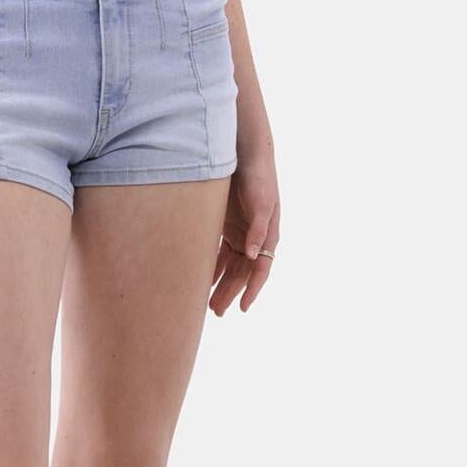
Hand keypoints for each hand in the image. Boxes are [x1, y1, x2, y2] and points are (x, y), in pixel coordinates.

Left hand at [210, 151, 279, 315]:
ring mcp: (240, 233)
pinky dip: (211, 266)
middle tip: (217, 312)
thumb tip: (255, 255)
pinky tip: (199, 278)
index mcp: (267, 235)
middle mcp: (255, 238)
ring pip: (230, 266)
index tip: (242, 307)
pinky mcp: (226, 226)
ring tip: (208, 303)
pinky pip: (219, 253)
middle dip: (231, 292)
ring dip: (220, 284)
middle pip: (242, 273)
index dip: (252, 290)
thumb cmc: (258, 177)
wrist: (245, 154)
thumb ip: (259, 228)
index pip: (261, 270)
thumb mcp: (261, 201)